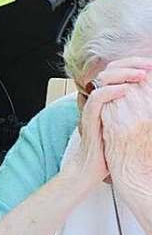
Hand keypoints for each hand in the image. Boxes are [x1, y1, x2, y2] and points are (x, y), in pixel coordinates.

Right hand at [69, 58, 151, 184]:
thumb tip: (150, 102)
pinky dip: (111, 91)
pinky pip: (97, 99)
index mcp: (108, 98)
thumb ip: (133, 112)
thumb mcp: (126, 127)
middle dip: (132, 64)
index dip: (134, 65)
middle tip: (149, 65)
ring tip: (141, 75)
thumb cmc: (109, 152)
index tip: (150, 66)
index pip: (118, 72)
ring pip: (103, 80)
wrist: (88, 170)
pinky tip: (125, 89)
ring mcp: (93, 108)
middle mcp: (99, 99)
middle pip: (111, 70)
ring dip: (123, 74)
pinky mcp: (89, 119)